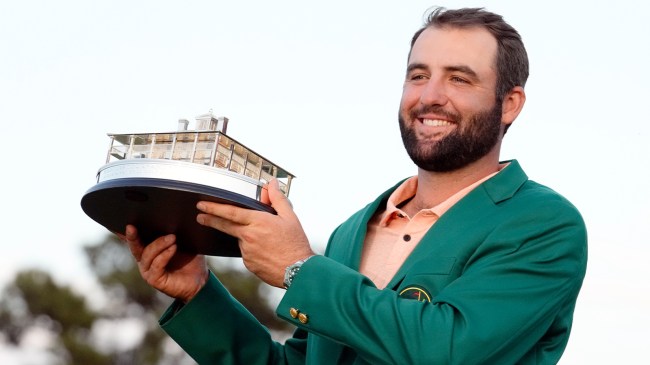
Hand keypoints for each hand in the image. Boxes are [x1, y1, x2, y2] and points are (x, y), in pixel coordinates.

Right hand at [121, 225, 208, 302]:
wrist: (199, 279)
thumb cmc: (189, 258)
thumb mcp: (181, 241)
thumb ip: (172, 231)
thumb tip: (171, 214)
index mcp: (148, 248)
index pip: (135, 238)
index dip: (125, 230)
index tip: (122, 220)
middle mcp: (144, 260)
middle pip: (134, 245)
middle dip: (132, 235)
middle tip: (131, 225)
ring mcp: (148, 270)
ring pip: (147, 254)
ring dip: (159, 244)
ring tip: (172, 237)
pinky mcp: (154, 279)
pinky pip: (157, 264)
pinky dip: (165, 255)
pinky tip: (173, 248)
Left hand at [196, 179, 314, 287]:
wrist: (298, 271)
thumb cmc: (296, 243)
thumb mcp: (290, 217)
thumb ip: (277, 199)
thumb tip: (272, 184)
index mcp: (258, 222)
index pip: (231, 212)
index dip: (214, 208)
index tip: (201, 205)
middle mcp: (249, 236)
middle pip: (225, 226)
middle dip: (210, 220)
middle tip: (200, 216)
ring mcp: (247, 251)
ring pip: (240, 239)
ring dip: (245, 236)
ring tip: (267, 241)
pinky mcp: (248, 264)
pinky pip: (246, 252)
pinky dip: (252, 249)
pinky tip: (266, 251)